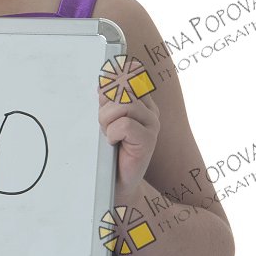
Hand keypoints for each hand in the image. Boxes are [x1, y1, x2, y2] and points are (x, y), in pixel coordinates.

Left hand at [97, 80, 159, 200]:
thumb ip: (108, 98)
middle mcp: (150, 109)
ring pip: (123, 104)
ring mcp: (152, 123)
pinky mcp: (149, 139)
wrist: (117, 181)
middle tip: (105, 123)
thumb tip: (104, 78)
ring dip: (106, 120)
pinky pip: (124, 125)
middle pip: (124, 87)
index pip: (131, 75)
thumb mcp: (106, 118)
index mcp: (142, 101)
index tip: (103, 83)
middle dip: (105, 104)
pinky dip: (112, 134)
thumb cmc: (111, 149)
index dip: (115, 76)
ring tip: (109, 135)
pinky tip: (115, 143)